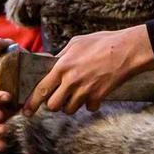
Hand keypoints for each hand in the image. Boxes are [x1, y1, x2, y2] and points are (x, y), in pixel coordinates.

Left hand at [27, 25, 153, 114]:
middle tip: (59, 98)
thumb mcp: (77, 43)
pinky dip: (91, 104)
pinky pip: (89, 108)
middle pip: (53, 105)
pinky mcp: (99, 96)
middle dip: (54, 104)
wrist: (127, 50)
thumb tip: (52, 62)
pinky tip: (95, 94)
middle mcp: (71, 81)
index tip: (26, 111)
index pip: (41, 89)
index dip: (31, 102)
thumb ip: (62, 55)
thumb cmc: (102, 42)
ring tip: (78, 95)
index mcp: (62, 66)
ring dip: (71, 105)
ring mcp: (85, 90)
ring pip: (69, 109)